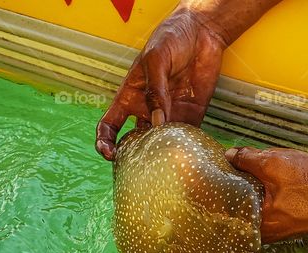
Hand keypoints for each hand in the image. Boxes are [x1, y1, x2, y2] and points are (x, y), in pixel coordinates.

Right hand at [95, 8, 225, 159]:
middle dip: (135, 157)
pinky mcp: (192, 116)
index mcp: (130, 97)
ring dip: (163, 154)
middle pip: (135, 141)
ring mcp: (169, 115)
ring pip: (162, 144)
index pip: (110, 125)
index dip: (105, 142)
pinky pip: (187, 138)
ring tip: (168, 159)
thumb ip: (155, 91)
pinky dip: (187, 148)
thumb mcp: (156, 60)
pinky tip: (189, 153)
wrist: (202, 31)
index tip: (110, 154)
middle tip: (143, 166)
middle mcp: (147, 110)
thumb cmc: (171, 39)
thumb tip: (158, 122)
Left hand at [225, 147, 307, 242]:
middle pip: (242, 208)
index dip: (220, 190)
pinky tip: (273, 180)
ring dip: (255, 190)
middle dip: (238, 188)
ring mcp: (281, 230)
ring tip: (252, 171)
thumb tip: (229, 155)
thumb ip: (247, 159)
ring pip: (258, 206)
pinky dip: (269, 194)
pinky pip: (272, 207)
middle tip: (232, 167)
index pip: (227, 210)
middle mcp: (268, 234)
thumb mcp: (274, 163)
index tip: (215, 173)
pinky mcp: (292, 223)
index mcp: (258, 226)